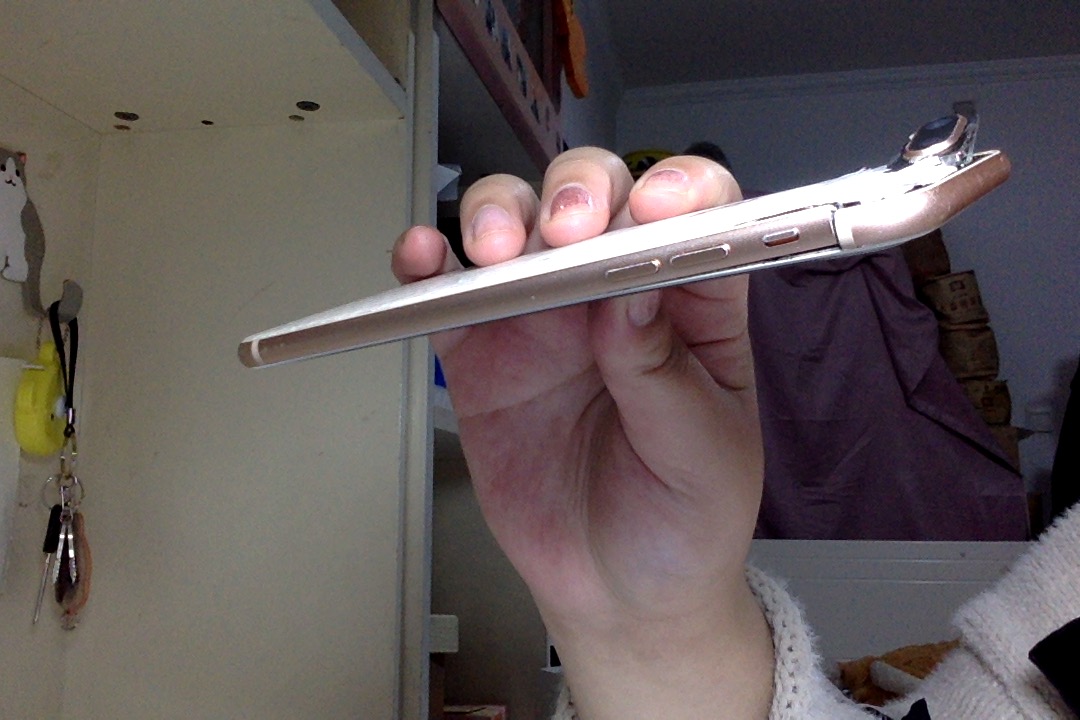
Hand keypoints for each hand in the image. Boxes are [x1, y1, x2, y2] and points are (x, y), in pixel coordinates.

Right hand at [394, 148, 772, 718]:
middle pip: (595, 198)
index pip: (696, 214)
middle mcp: (615, 294)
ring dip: (499, 215)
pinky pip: (450, 295)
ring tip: (492, 252)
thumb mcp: (703, 454)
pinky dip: (428, 267)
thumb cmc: (683, 520)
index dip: (679, 191)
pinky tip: (421, 258)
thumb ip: (665, 372)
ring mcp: (544, 318)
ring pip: (516, 225)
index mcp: (691, 305)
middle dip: (576, 193)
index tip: (655, 210)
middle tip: (564, 233)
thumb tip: (630, 288)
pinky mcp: (483, 355)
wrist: (616, 591)